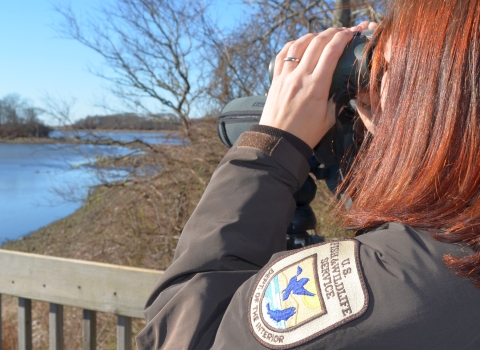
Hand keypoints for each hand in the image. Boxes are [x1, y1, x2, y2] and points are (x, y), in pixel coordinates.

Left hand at [260, 21, 378, 147]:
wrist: (279, 142)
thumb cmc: (306, 134)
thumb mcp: (329, 119)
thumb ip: (337, 100)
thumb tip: (343, 88)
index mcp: (317, 86)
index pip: (331, 52)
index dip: (343, 38)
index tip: (350, 34)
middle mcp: (300, 77)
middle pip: (316, 43)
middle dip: (331, 33)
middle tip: (340, 32)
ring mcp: (285, 77)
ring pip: (298, 45)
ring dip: (311, 36)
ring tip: (321, 36)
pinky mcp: (275, 80)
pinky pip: (282, 55)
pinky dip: (292, 45)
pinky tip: (299, 44)